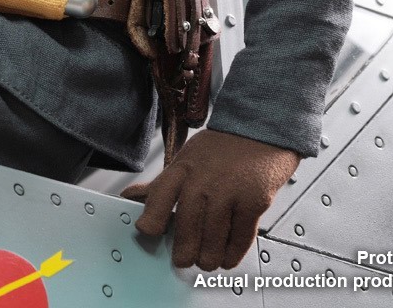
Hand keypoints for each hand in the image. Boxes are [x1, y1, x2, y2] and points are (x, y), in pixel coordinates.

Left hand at [119, 128, 299, 270]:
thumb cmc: (222, 148)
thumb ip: (163, 184)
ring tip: (206, 262)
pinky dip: (233, 253)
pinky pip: (241, 236)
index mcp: (183, 168)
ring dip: (209, 257)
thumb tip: (130, 197)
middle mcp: (204, 180)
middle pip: (188, 223)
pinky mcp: (255, 201)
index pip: (160, 195)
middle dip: (184, 250)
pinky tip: (227, 259)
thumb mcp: (187, 159)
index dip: (151, 217)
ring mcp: (230, 191)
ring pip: (214, 235)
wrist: (262, 130)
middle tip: (182, 261)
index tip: (148, 233)